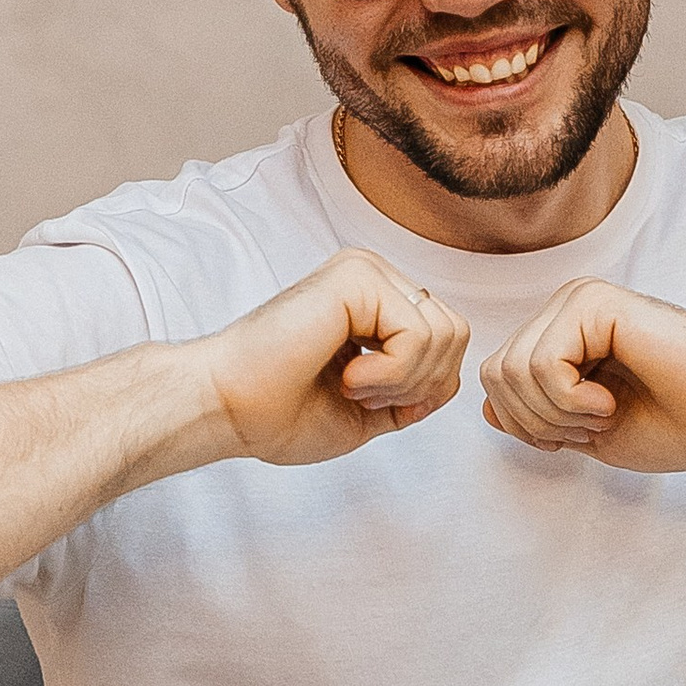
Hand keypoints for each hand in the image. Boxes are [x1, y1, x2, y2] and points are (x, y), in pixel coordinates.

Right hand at [198, 247, 472, 467]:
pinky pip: (418, 334)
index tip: (368, 402)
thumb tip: (451, 381)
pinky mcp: (355, 278)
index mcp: (377, 303)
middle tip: (362, 396)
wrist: (230, 409)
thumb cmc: (280, 413)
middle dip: (420, 384)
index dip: (424, 388)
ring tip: (351, 387)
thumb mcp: (370, 411)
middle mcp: (374, 279)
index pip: (449, 339)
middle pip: (456, 333)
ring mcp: (365, 272)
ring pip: (444, 332)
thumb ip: (415, 392)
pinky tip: (346, 378)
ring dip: (403, 381)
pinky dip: (389, 374)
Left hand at [479, 281, 685, 473]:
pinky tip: (609, 402)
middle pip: (495, 375)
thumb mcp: (588, 431)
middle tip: (594, 426)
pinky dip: (570, 400)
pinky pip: (541, 364)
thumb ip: (539, 417)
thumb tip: (486, 408)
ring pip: (511, 370)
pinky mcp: (592, 304)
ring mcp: (577, 302)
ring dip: (558, 413)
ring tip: (605, 414)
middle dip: (537, 422)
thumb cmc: (678, 421)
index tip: (577, 436)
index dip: (526, 425)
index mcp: (563, 337)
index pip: (498, 380)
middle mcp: (564, 312)